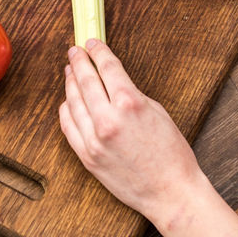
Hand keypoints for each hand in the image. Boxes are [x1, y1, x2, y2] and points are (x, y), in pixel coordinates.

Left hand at [59, 39, 208, 225]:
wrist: (170, 192)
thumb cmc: (171, 154)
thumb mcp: (157, 112)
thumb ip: (131, 95)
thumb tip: (113, 82)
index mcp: (130, 104)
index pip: (107, 68)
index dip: (98, 52)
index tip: (92, 44)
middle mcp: (108, 120)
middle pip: (86, 81)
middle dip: (79, 62)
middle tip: (75, 52)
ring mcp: (94, 140)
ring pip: (72, 102)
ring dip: (70, 83)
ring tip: (70, 72)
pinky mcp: (87, 157)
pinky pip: (69, 127)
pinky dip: (66, 110)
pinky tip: (68, 101)